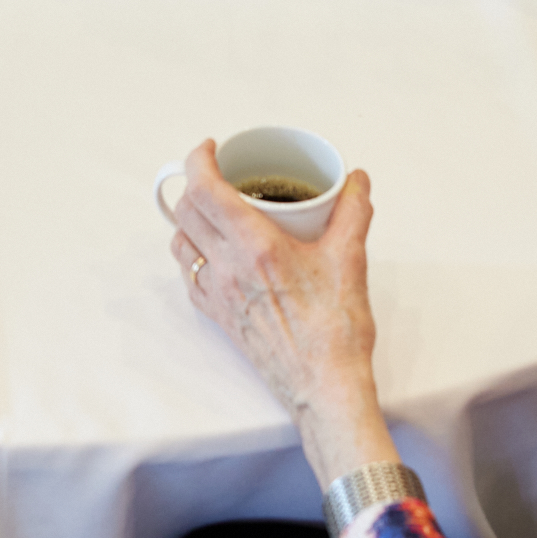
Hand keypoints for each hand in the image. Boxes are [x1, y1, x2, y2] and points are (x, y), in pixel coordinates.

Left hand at [165, 144, 398, 488]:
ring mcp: (219, 296)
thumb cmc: (335, 332)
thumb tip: (356, 180)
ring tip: (214, 209)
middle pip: (185, 211)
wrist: (325, 389)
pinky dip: (192, 255)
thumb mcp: (350, 260)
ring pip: (180, 244)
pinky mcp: (220, 318)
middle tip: (218, 173)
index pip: (205, 190)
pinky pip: (188, 277)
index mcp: (255, 248)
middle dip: (194, 183)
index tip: (211, 149)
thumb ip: (353, 211)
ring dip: (188, 219)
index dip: (199, 160)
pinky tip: (215, 253)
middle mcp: (227, 269)